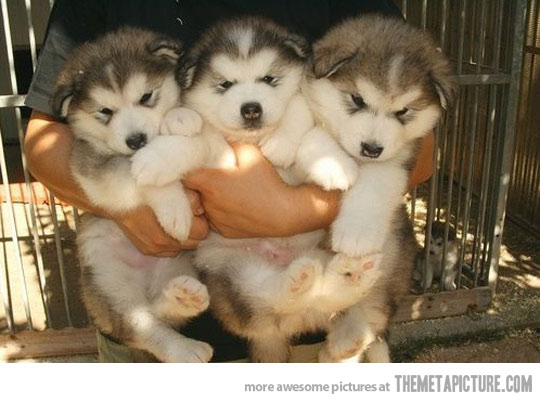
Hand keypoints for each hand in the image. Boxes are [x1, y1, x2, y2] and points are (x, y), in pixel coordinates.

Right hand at [113, 190, 207, 256]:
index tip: (196, 211)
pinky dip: (172, 242)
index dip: (202, 220)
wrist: (116, 195)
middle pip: (194, 242)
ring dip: (183, 237)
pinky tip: (167, 228)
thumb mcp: (171, 185)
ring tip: (176, 220)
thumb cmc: (147, 187)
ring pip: (183, 248)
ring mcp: (153, 248)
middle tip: (188, 215)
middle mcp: (161, 241)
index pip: (202, 231)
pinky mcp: (147, 251)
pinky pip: (171, 251)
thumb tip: (200, 208)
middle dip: (195, 230)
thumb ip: (190, 197)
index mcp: (170, 225)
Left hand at [183, 143, 303, 237]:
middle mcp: (208, 204)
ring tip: (227, 193)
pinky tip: (235, 206)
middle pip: (192, 191)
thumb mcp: (250, 153)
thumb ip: (229, 144)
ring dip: (208, 199)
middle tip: (213, 177)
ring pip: (202, 206)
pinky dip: (219, 213)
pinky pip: (214, 219)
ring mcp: (215, 220)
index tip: (193, 165)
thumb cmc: (268, 182)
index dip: (185, 169)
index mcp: (210, 183)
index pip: (182, 175)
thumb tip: (216, 138)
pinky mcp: (223, 231)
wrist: (284, 213)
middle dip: (199, 184)